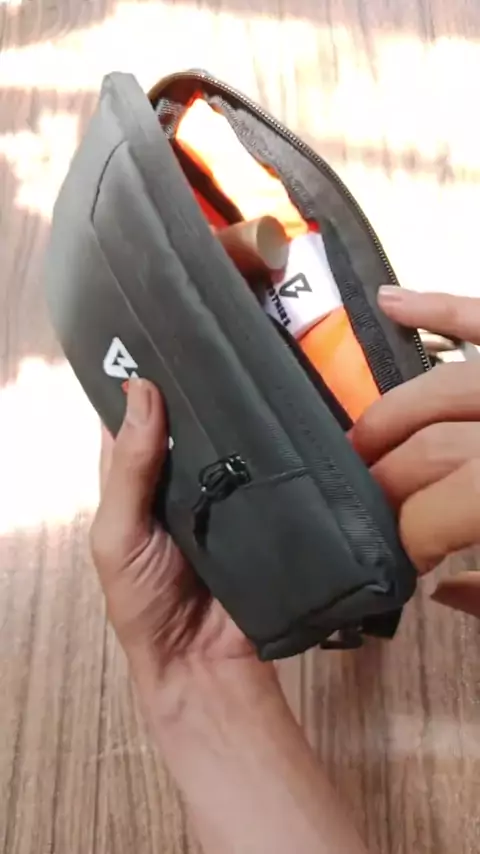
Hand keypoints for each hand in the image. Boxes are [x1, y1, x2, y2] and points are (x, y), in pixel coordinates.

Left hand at [91, 381, 368, 853]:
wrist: (204, 661)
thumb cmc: (144, 602)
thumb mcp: (118, 534)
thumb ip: (128, 470)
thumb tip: (140, 391)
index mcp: (130, 479)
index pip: (132, 416)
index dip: (141, 379)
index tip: (165, 333)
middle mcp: (174, 478)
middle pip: (184, 421)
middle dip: (198, 387)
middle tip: (221, 340)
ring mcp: (218, 490)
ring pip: (226, 439)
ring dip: (237, 413)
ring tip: (257, 365)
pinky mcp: (256, 506)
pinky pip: (262, 469)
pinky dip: (270, 446)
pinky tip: (286, 417)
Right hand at [351, 287, 479, 615]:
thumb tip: (440, 588)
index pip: (433, 511)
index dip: (405, 539)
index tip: (402, 559)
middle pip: (427, 447)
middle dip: (387, 482)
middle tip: (370, 505)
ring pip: (441, 384)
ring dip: (392, 412)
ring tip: (361, 441)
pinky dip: (439, 308)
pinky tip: (389, 302)